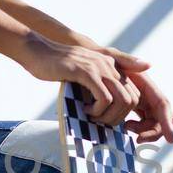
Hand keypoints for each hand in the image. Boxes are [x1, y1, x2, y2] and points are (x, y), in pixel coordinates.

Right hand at [18, 30, 172, 143]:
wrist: (37, 51)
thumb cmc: (57, 67)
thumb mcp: (83, 75)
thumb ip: (98, 87)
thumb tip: (106, 110)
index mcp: (112, 67)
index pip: (134, 94)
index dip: (123, 113)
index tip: (105, 119)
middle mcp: (110, 65)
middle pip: (132, 99)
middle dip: (118, 118)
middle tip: (99, 121)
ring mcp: (99, 68)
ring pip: (122, 100)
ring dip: (108, 116)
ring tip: (92, 117)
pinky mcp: (86, 72)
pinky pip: (104, 98)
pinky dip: (97, 110)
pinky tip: (83, 109)